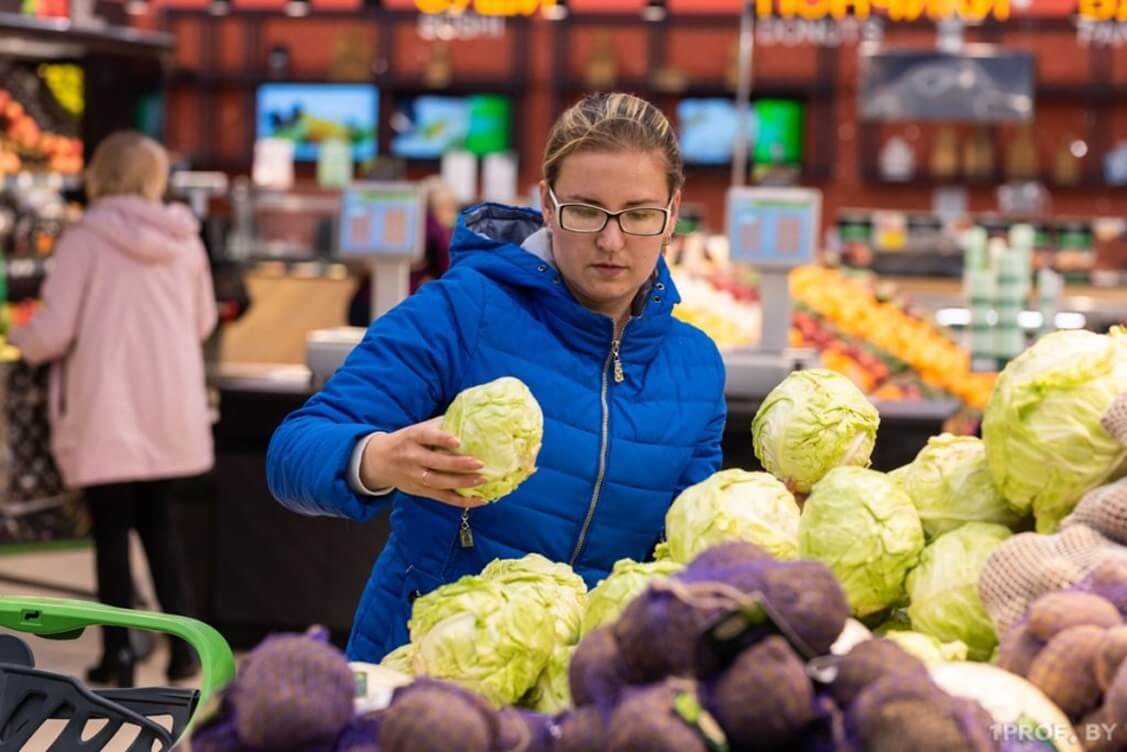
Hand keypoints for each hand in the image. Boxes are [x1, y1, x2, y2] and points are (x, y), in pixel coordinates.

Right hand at [360, 417, 487, 507]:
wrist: (379, 461)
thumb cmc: (406, 441)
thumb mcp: (417, 429)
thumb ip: (439, 425)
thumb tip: (469, 419)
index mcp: (412, 438)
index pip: (426, 437)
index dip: (441, 439)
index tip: (457, 441)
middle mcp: (412, 458)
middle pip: (436, 463)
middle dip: (458, 464)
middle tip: (479, 464)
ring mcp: (415, 476)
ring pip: (439, 482)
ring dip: (462, 483)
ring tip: (482, 480)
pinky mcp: (420, 491)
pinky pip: (442, 497)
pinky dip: (461, 501)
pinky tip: (479, 500)